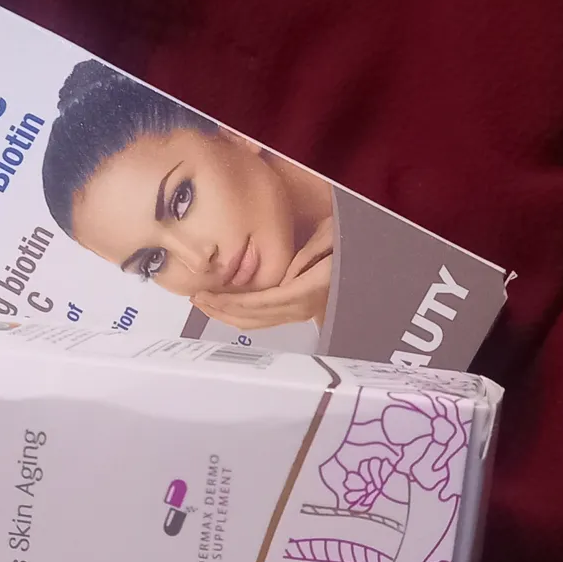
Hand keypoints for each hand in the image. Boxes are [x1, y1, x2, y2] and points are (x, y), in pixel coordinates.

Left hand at [194, 218, 335, 330]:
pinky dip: (242, 316)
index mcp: (305, 291)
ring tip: (206, 304)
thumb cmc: (349, 242)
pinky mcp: (298, 311)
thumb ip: (306, 256)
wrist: (366, 259)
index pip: (258, 303)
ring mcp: (299, 312)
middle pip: (253, 317)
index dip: (229, 303)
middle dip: (221, 311)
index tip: (205, 295)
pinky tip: (228, 308)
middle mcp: (300, 307)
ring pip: (257, 322)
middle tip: (196, 299)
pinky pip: (265, 319)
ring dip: (228, 316)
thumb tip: (283, 277)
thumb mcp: (330, 239)